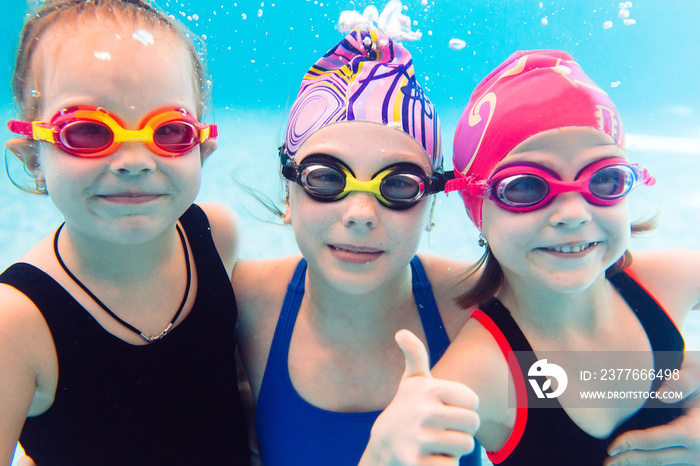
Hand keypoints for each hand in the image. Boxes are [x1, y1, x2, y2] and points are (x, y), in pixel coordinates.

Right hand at [359, 329, 479, 465]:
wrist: (383, 447)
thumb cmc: (407, 410)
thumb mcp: (411, 383)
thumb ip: (415, 355)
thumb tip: (401, 332)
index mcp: (428, 389)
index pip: (473, 400)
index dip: (463, 408)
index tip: (445, 409)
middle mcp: (423, 412)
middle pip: (473, 423)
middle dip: (462, 429)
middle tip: (442, 429)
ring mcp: (420, 439)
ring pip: (465, 445)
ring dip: (454, 448)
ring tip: (434, 443)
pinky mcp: (418, 464)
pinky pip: (453, 465)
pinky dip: (445, 464)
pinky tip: (428, 459)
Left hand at [605, 353, 699, 464]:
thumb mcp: (697, 378)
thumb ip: (683, 382)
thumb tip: (662, 394)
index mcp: (693, 431)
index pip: (655, 441)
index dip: (631, 444)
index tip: (611, 447)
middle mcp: (697, 452)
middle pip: (656, 459)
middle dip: (628, 460)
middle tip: (607, 462)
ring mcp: (697, 460)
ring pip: (662, 465)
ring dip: (638, 465)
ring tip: (616, 464)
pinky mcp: (695, 462)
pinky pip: (671, 465)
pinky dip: (652, 464)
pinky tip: (635, 463)